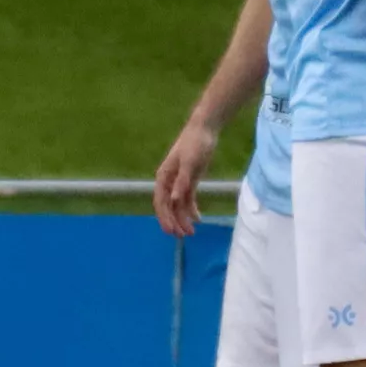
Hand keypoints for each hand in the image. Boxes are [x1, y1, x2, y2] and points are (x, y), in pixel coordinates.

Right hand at [152, 120, 213, 236]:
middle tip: (183, 236)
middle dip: (174, 221)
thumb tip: (174, 200)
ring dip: (183, 218)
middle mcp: (169, 181)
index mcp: (164, 177)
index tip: (171, 231)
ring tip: (192, 232)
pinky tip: (198, 219)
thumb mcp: (189, 163)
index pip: (161, 202)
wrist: (204, 130)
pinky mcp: (190, 180)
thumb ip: (182, 182)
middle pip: (168, 206)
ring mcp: (180, 181)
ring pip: (178, 205)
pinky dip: (192, 209)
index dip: (165, 217)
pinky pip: (188, 199)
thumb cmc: (194, 144)